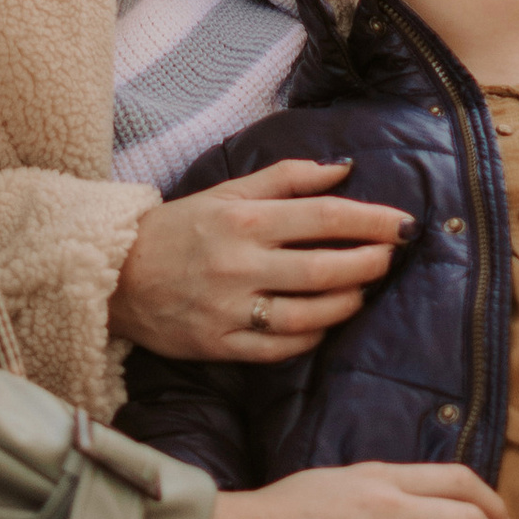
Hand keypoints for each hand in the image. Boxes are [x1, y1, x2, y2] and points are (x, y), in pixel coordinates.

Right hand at [111, 160, 413, 362]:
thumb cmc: (179, 228)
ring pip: (309, 315)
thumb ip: (287, 178)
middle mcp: (240, 265)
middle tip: (391, 257)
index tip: (404, 223)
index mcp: (244, 220)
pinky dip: (312, 338)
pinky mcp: (220, 346)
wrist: (115, 275)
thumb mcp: (227, 191)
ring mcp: (230, 310)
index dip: (372, 220)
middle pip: (325, 268)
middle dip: (370, 263)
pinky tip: (326, 325)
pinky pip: (280, 349)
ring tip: (363, 291)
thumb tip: (343, 169)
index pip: (325, 218)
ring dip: (347, 303)